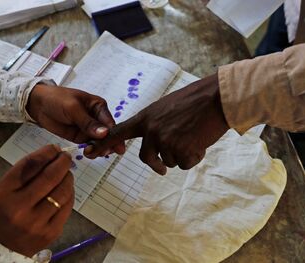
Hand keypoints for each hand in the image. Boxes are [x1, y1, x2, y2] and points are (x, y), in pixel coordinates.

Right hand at [0, 145, 73, 256]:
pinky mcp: (51, 231)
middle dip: (62, 162)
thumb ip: (24, 172)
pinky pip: (67, 206)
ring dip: (68, 177)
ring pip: (62, 191)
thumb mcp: (3, 190)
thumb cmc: (5, 211)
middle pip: (49, 176)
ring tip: (67, 172)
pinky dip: (69, 193)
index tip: (54, 148)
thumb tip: (52, 154)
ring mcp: (36, 221)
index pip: (29, 165)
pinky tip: (66, 189)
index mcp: (3, 193)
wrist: (5, 246)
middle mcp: (19, 207)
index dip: (45, 153)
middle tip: (66, 157)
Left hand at [26, 84, 124, 153]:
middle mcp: (96, 118)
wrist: (38, 105)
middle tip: (105, 152)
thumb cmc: (56, 99)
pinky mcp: (80, 137)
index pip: (110, 123)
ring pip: (99, 142)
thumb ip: (88, 122)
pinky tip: (90, 153)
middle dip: (108, 144)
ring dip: (99, 149)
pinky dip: (91, 150)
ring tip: (94, 153)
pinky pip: (89, 146)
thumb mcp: (73, 108)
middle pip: (107, 134)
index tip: (116, 146)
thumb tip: (104, 133)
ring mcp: (88, 129)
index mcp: (99, 107)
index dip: (114, 135)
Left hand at [85, 74, 228, 174]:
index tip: (88, 152)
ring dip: (181, 155)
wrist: (216, 99)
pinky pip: (184, 164)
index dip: (103, 144)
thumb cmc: (195, 101)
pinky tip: (200, 142)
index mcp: (146, 117)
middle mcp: (152, 130)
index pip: (118, 132)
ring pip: (169, 162)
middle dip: (158, 164)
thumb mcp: (166, 107)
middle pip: (147, 158)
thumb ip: (154, 123)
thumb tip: (150, 141)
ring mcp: (166, 140)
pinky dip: (193, 158)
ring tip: (192, 138)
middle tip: (163, 168)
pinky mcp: (182, 149)